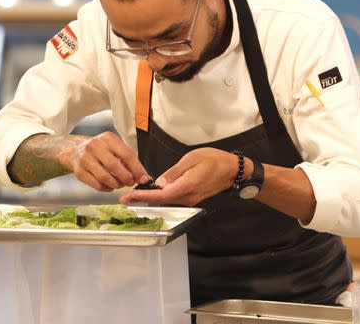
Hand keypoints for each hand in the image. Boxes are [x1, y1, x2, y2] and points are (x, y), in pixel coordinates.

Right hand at [62, 132, 150, 191]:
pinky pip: (97, 185)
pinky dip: (107, 188)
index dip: (137, 169)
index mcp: (108, 138)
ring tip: (120, 184)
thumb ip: (128, 160)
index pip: (127, 155)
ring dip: (117, 184)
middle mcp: (95, 146)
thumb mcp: (115, 148)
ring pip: (105, 178)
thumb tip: (143, 177)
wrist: (75, 151)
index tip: (143, 178)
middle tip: (131, 182)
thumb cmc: (102, 150)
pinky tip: (109, 185)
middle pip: (114, 166)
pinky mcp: (79, 172)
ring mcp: (85, 159)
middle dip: (126, 178)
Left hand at [120, 148, 243, 205]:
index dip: (143, 197)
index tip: (128, 197)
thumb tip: (159, 182)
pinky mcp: (192, 197)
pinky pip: (173, 198)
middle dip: (143, 198)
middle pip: (161, 200)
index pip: (160, 195)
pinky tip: (153, 191)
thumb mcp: (192, 159)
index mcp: (186, 186)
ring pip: (166, 200)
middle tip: (126, 196)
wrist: (233, 170)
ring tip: (136, 193)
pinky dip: (161, 196)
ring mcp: (190, 199)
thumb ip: (174, 172)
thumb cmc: (215, 160)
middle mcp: (187, 197)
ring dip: (151, 198)